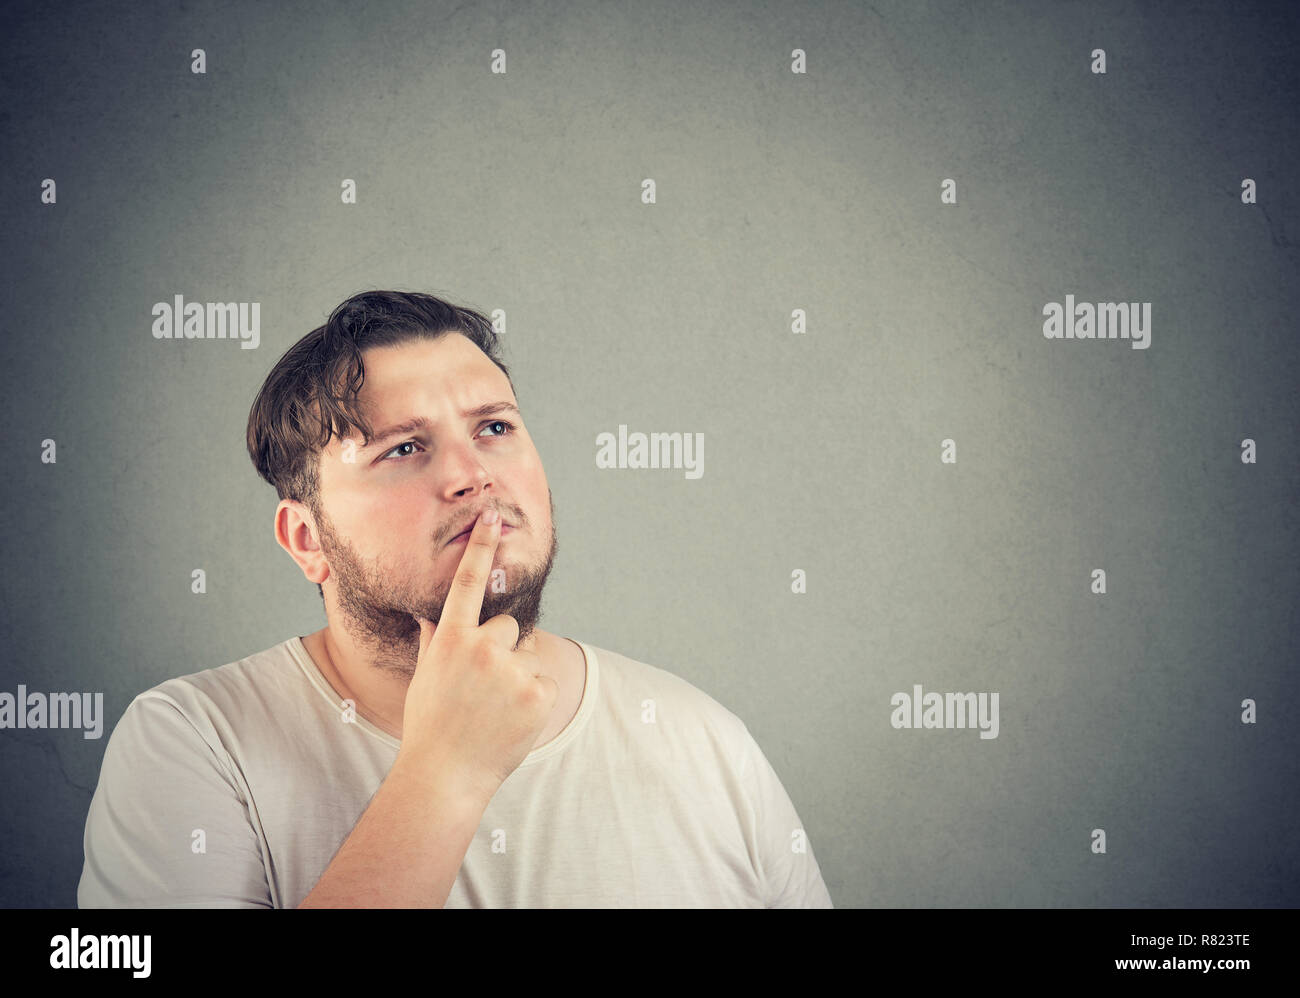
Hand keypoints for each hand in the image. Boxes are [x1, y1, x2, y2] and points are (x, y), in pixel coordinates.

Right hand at [396, 508, 559, 803]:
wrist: (445, 775)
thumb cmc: (431, 725)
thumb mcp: (425, 676)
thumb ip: (435, 641)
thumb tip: (431, 615)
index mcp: (451, 639)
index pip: (469, 583)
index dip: (482, 547)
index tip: (493, 516)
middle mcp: (482, 648)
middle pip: (508, 626)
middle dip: (500, 649)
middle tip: (482, 688)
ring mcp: (512, 671)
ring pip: (527, 655)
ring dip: (518, 676)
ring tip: (494, 709)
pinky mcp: (538, 693)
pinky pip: (543, 681)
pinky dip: (533, 699)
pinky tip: (511, 720)